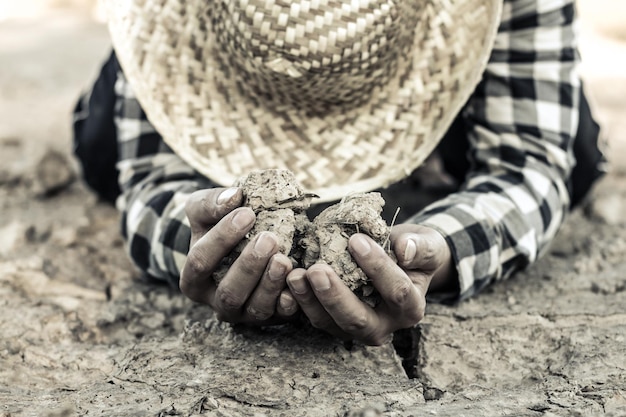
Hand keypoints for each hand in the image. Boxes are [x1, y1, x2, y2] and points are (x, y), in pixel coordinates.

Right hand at [180, 187, 298, 323]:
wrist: (238, 246)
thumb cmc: (216, 226)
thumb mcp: (205, 211)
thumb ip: (212, 202)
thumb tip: (234, 196)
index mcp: (193, 279)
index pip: (201, 262)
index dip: (223, 238)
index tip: (247, 213)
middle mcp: (216, 302)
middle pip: (229, 292)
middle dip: (249, 266)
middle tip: (269, 239)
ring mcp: (244, 313)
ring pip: (255, 308)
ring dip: (271, 285)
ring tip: (284, 259)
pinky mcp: (271, 317)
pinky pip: (281, 316)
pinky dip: (290, 302)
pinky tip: (298, 282)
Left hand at [286, 224, 454, 344]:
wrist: (400, 261)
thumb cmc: (413, 251)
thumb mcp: (427, 244)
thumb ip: (420, 247)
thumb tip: (405, 249)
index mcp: (411, 308)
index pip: (396, 292)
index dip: (377, 267)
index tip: (356, 241)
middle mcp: (385, 326)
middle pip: (359, 320)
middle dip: (335, 296)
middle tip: (316, 270)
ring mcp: (356, 329)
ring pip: (331, 323)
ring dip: (310, 301)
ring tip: (294, 275)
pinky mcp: (334, 323)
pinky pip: (315, 318)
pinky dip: (299, 301)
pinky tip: (286, 281)